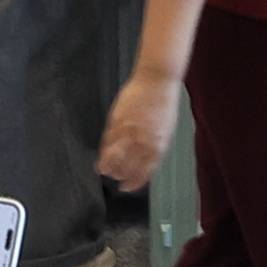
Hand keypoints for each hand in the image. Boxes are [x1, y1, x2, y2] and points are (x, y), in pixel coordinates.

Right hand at [97, 66, 182, 190]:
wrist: (156, 79)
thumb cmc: (163, 102)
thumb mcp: (164, 129)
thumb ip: (153, 145)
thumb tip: (142, 160)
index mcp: (158, 145)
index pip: (144, 172)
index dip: (133, 182)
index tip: (126, 187)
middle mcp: (143, 141)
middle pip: (127, 166)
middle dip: (119, 175)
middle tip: (113, 178)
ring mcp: (129, 130)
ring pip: (114, 155)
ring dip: (108, 165)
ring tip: (103, 170)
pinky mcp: (118, 119)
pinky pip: (109, 139)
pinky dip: (104, 149)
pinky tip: (102, 154)